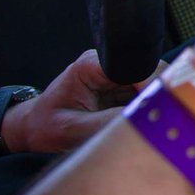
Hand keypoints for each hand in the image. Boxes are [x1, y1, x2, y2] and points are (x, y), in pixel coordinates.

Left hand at [3, 49, 159, 153]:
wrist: (34, 127)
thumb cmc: (45, 127)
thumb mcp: (72, 130)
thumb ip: (106, 123)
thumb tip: (142, 121)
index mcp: (91, 66)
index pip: (136, 67)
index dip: (153, 86)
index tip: (160, 109)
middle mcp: (107, 64)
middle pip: (151, 71)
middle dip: (157, 96)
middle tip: (157, 122)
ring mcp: (116, 74)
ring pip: (154, 83)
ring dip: (153, 104)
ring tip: (146, 125)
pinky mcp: (122, 87)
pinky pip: (146, 94)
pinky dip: (148, 109)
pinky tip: (141, 122)